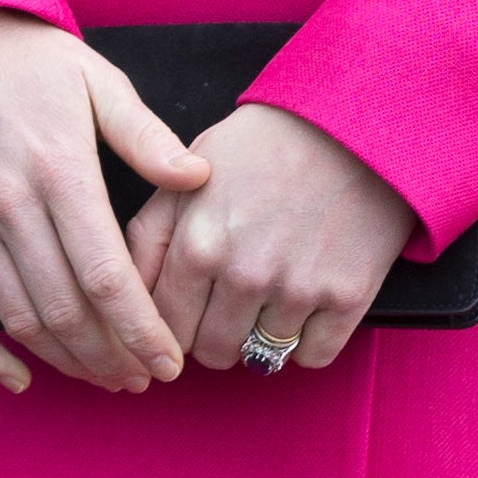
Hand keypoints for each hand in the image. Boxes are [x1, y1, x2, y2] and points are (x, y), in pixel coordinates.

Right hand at [0, 8, 208, 395]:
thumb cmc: (29, 59)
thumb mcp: (98, 81)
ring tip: (104, 376)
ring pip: (18, 318)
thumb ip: (147, 136)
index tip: (170, 362)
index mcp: (59, 169)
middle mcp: (8, 203)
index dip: (141, 329)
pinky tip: (21, 377)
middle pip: (65, 309)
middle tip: (143, 378)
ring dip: (64, 360)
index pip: (107, 274)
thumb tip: (199, 178)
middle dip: (111, 355)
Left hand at [131, 103, 415, 375]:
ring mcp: (297, 288)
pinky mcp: (347, 296)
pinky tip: (306, 305)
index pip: (165, 328)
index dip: (174, 324)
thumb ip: (148, 239)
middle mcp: (243, 273)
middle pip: (211, 352)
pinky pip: (312, 356)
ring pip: (259, 358)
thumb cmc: (264, 145)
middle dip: (215, 333)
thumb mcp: (189, 178)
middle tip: (233, 300)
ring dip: (260, 334)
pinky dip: (307, 341)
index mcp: (197, 243)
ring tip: (271, 293)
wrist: (351, 120)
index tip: (191, 311)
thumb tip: (125, 300)